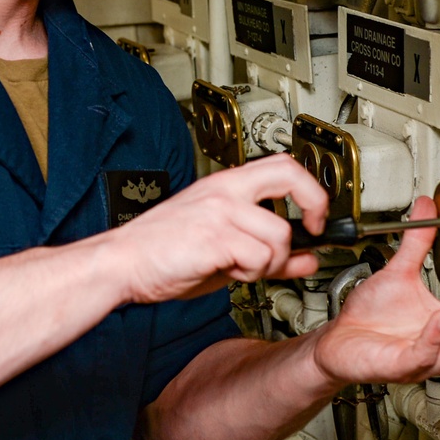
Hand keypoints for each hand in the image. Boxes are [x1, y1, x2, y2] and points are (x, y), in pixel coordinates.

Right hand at [114, 154, 329, 304]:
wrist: (123, 263)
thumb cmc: (163, 254)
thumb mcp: (223, 250)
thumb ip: (267, 253)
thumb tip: (306, 258)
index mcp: (225, 185)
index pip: (282, 166)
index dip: (311, 190)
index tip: (316, 217)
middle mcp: (224, 191)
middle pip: (288, 176)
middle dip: (313, 204)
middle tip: (313, 230)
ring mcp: (220, 211)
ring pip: (279, 235)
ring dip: (271, 262)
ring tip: (245, 268)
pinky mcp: (214, 237)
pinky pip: (259, 257)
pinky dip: (252, 273)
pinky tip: (230, 272)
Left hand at [313, 196, 439, 386]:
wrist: (339, 338)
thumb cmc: (368, 314)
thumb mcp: (398, 272)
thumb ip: (416, 243)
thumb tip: (426, 209)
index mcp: (439, 325)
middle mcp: (433, 345)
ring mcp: (417, 358)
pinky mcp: (397, 365)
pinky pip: (420, 356)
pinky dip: (431, 340)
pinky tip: (436, 322)